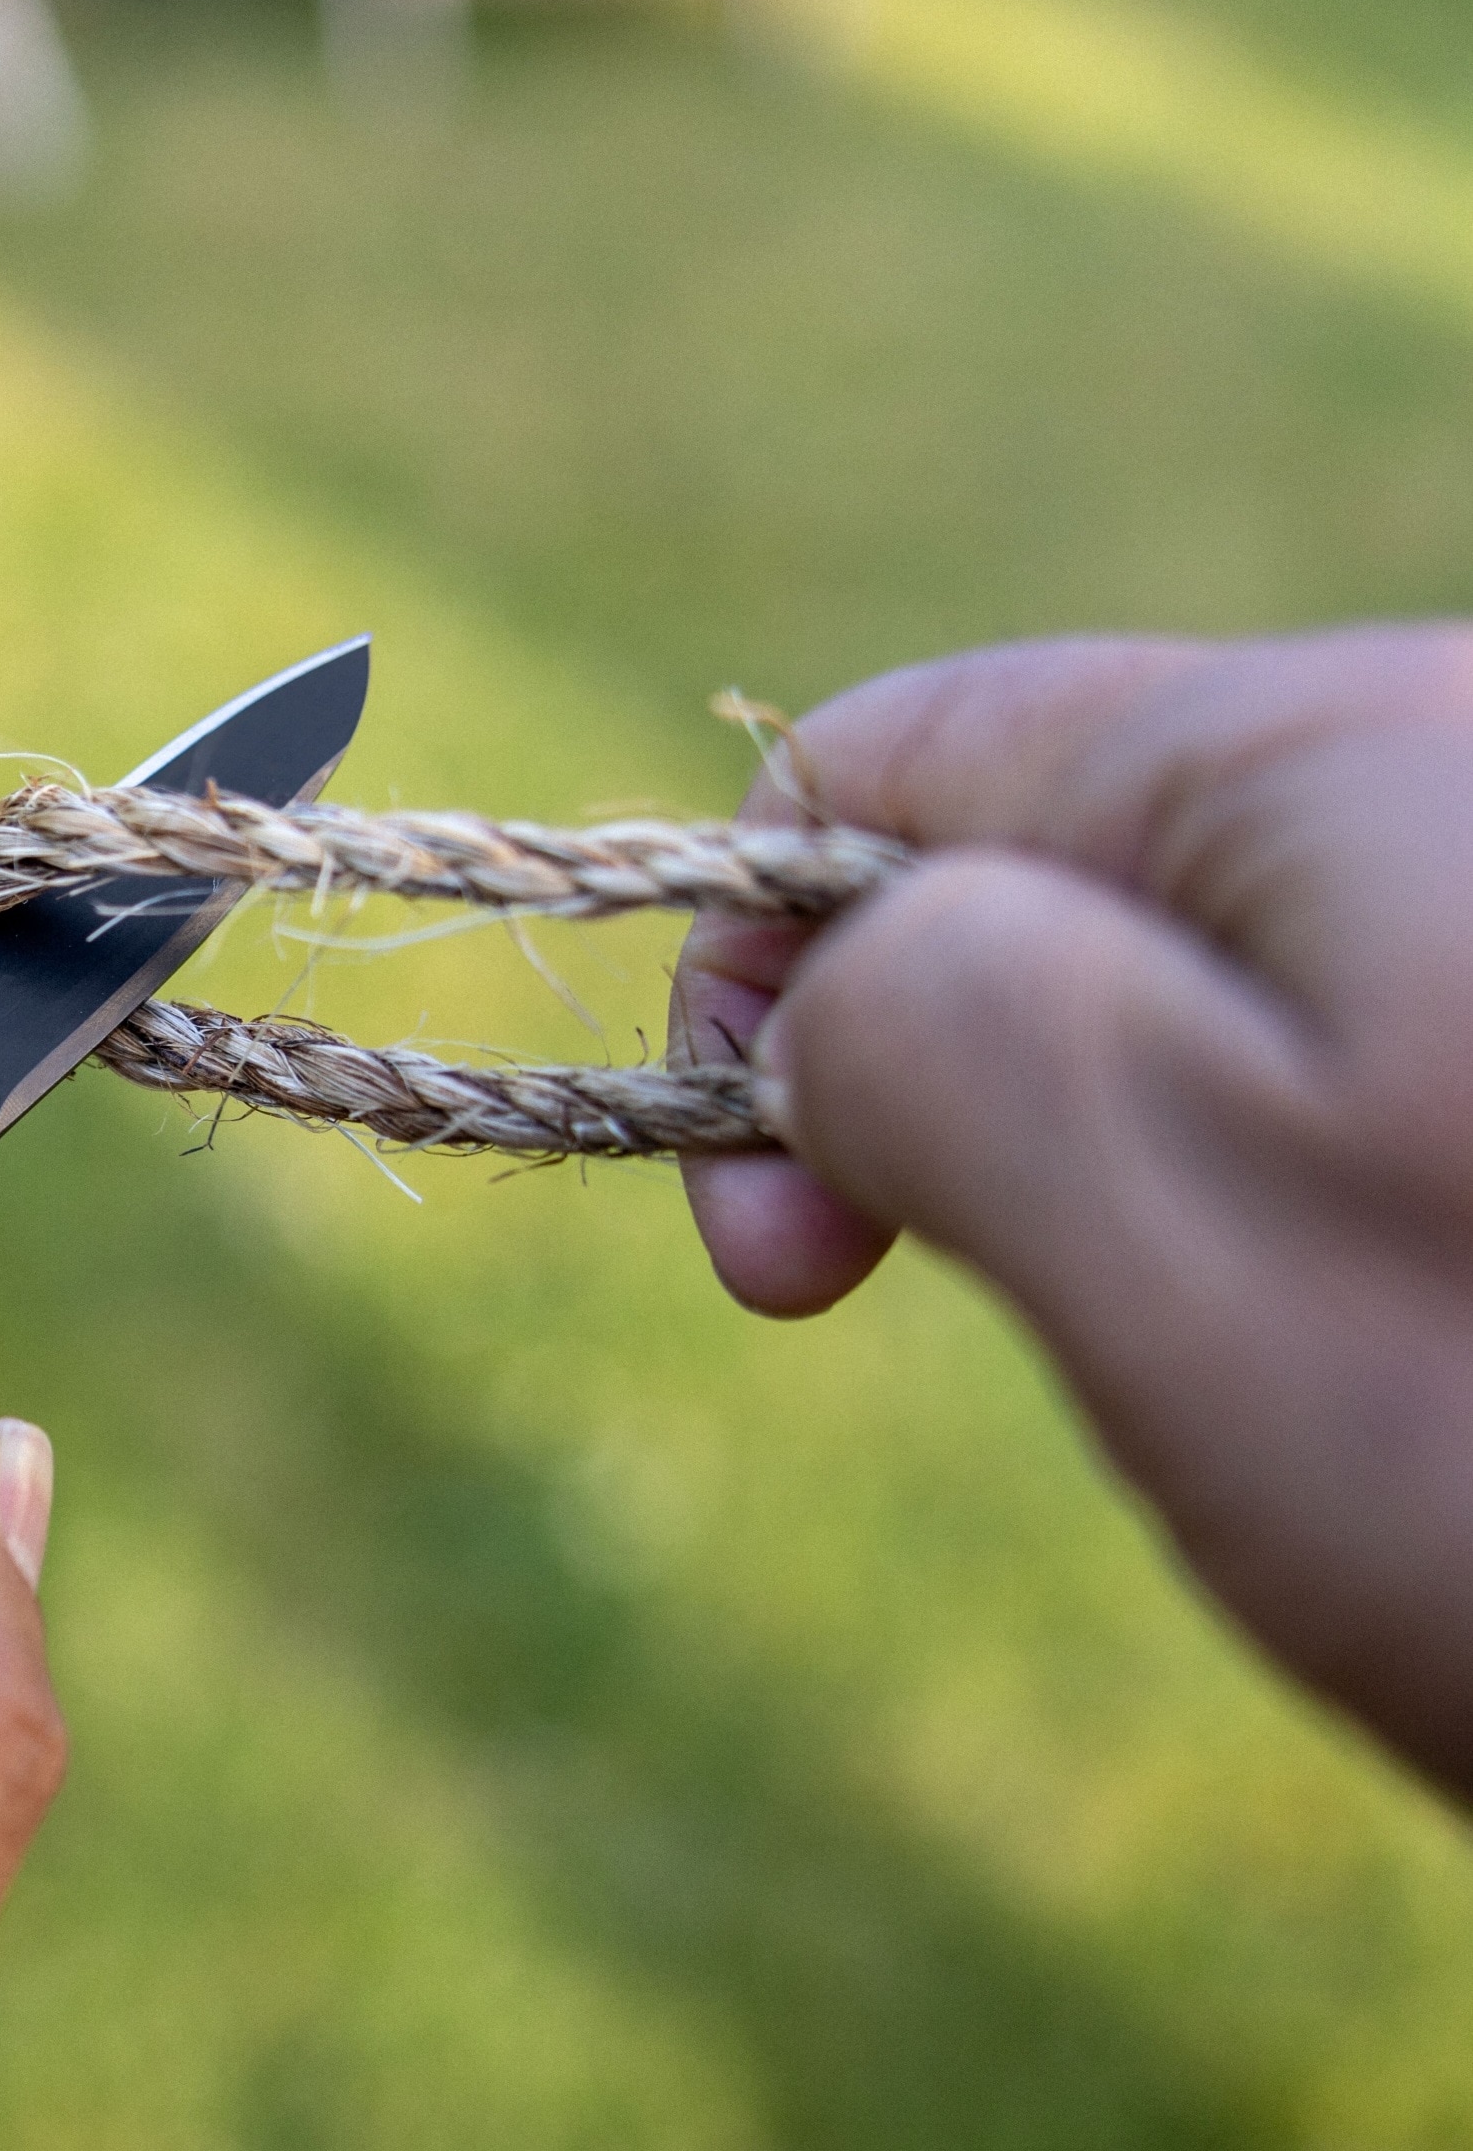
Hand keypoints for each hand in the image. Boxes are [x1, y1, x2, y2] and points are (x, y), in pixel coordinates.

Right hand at [670, 626, 1472, 1792]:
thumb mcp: (1169, 1221)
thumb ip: (924, 1029)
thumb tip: (836, 987)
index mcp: (1323, 757)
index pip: (886, 759)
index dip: (750, 979)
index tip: (778, 1251)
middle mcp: (1470, 779)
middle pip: (1061, 876)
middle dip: (952, 1102)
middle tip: (1009, 1333)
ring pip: (1220, 1006)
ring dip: (1135, 1192)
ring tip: (1263, 1393)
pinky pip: (1383, 1094)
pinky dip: (1301, 1239)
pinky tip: (1403, 1385)